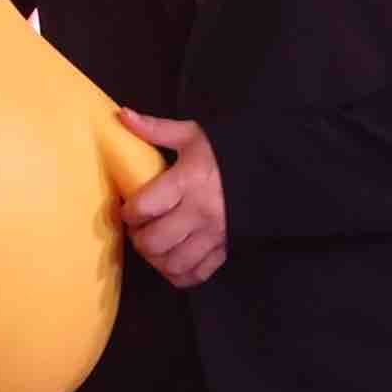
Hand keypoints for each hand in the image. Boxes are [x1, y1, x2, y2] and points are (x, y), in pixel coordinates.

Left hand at [116, 110, 225, 287]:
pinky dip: (178, 274)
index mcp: (188, 182)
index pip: (145, 207)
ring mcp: (213, 236)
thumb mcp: (192, 135)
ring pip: (172, 263)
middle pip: (154, 242)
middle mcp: (199, 213)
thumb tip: (122, 115)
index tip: (127, 209)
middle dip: (138, 238)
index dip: (127, 212)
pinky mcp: (225, 250)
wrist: (270, 169)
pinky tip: (172, 261)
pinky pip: (195, 275)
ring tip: (153, 245)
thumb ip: (156, 129)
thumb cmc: (225, 152)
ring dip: (155, 259)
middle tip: (138, 229)